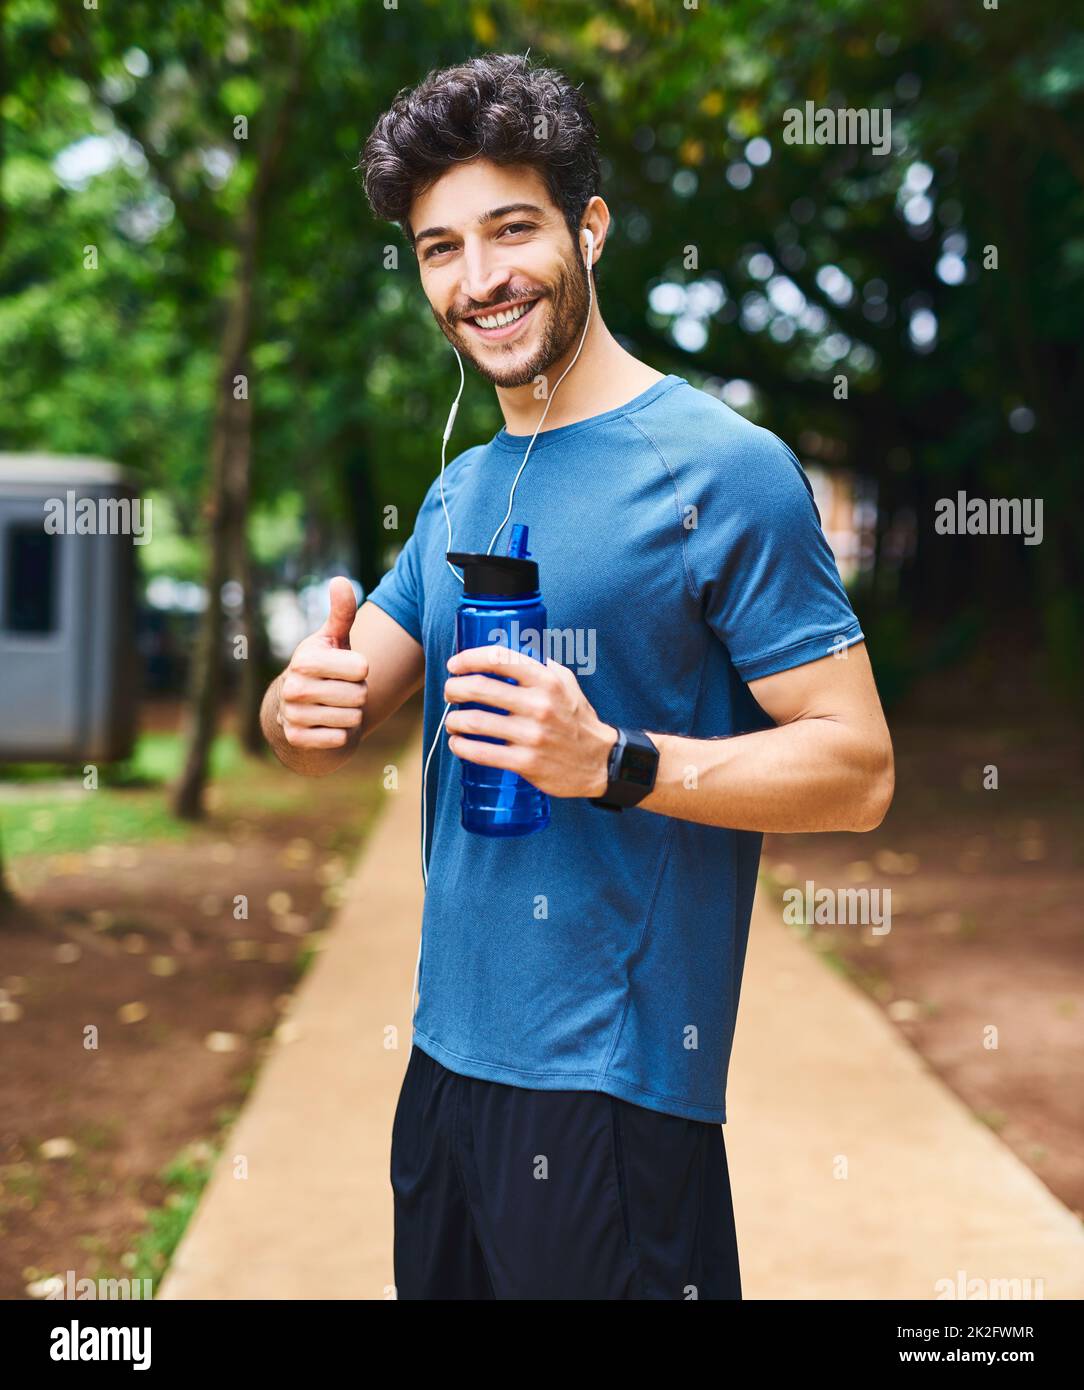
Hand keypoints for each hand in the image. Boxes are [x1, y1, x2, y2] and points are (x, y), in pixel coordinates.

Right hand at [279, 577, 367, 749]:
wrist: (297, 709)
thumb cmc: (324, 668)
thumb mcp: (333, 640)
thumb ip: (341, 613)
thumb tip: (340, 581)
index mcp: (306, 659)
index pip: (362, 668)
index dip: (360, 670)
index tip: (345, 669)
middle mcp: (294, 686)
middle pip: (359, 695)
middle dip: (357, 694)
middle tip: (340, 689)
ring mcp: (293, 715)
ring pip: (352, 718)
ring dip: (350, 714)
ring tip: (334, 705)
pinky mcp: (297, 739)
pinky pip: (340, 739)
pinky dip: (340, 734)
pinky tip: (326, 724)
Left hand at [444, 646, 616, 797]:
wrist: (600, 761)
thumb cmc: (579, 719)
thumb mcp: (568, 683)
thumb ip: (542, 666)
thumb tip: (510, 653)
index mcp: (547, 681)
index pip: (498, 659)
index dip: (469, 658)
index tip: (454, 665)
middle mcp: (539, 705)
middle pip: (479, 688)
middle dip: (454, 688)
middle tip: (450, 692)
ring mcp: (532, 735)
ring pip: (475, 722)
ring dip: (454, 720)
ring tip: (452, 722)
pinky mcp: (526, 762)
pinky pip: (482, 753)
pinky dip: (462, 747)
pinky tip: (458, 743)